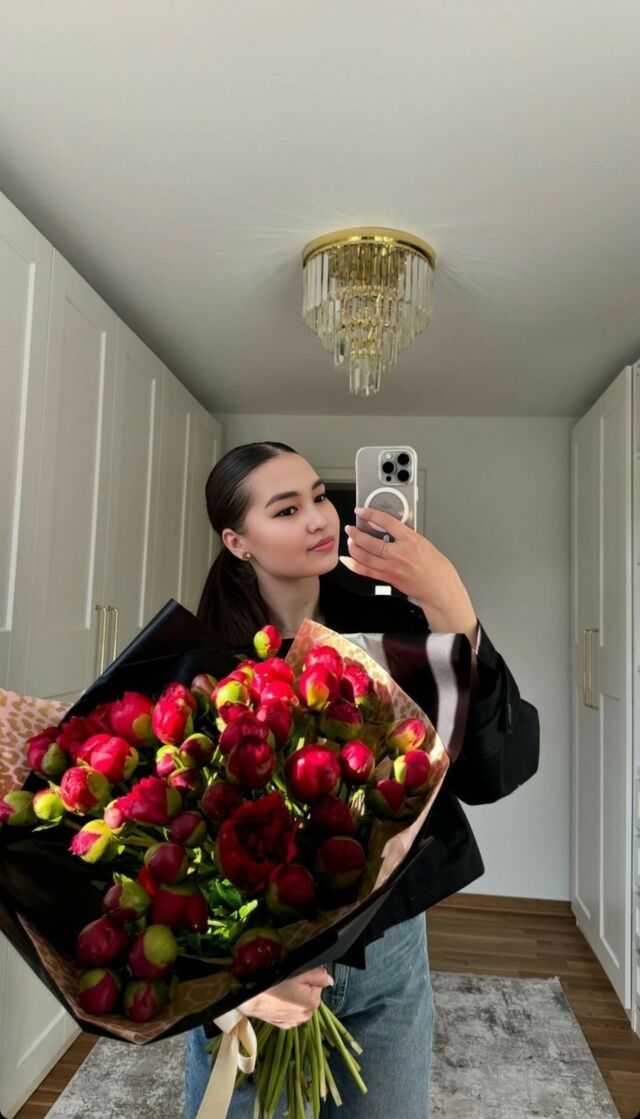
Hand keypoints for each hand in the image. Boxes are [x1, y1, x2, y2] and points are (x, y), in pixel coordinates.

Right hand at [237, 966, 333, 1028]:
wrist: (248, 997)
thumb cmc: (273, 981)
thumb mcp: (299, 971)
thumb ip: (318, 974)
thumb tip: (329, 980)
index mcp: (313, 1002)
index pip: (317, 983)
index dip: (307, 975)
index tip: (295, 972)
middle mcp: (305, 1016)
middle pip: (308, 994)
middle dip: (301, 986)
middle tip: (286, 979)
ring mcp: (292, 1022)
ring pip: (299, 1003)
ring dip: (293, 996)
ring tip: (279, 988)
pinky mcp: (281, 1025)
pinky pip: (289, 1012)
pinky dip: (286, 1006)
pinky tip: (276, 998)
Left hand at [341, 506, 478, 644]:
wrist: (439, 587)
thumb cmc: (436, 567)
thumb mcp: (423, 542)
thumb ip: (405, 535)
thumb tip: (389, 528)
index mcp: (410, 540)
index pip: (385, 522)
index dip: (370, 514)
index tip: (362, 511)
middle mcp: (398, 554)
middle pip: (369, 541)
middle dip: (355, 533)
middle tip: (351, 528)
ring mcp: (391, 567)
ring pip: (364, 556)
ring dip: (353, 547)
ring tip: (350, 541)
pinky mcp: (387, 578)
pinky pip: (365, 571)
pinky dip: (354, 565)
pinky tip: (348, 560)